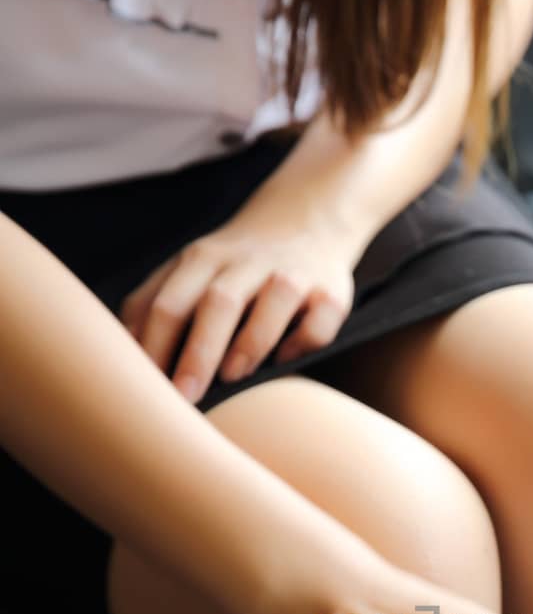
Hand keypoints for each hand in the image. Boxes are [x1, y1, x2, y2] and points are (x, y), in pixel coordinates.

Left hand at [120, 215, 356, 402]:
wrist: (307, 216)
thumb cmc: (236, 261)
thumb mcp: (190, 268)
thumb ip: (153, 302)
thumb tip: (120, 352)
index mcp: (203, 260)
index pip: (170, 302)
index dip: (154, 345)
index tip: (143, 389)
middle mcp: (247, 262)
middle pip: (218, 303)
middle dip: (199, 352)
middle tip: (185, 397)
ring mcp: (292, 274)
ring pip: (274, 302)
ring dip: (252, 341)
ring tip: (233, 376)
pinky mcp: (331, 291)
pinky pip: (320, 320)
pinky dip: (303, 341)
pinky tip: (285, 358)